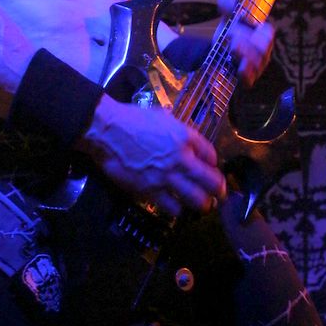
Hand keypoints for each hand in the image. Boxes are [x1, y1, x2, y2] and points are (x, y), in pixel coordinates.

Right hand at [80, 95, 225, 215]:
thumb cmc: (131, 119)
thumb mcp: (161, 117)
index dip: (214, 164)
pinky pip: (172, 208)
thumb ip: (177, 130)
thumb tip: (187, 140)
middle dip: (218, 190)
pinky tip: (175, 206)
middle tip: (218, 194)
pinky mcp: (150, 191)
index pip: (211, 155)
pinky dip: (177, 209)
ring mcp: (166, 177)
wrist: (106, 131)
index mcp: (184, 136)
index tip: (212, 168)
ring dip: (202, 204)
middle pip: (212, 182)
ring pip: (196, 200)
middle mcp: (181, 158)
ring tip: (201, 205)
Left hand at [217, 0, 274, 86]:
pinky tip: (240, 69)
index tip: (240, 17)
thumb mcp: (226, 20)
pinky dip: (246, 74)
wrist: (214, 62)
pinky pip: (251, 79)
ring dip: (244, 53)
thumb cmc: (226, 40)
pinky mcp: (246, 81)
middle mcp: (261, 52)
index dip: (257, 26)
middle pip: (264, 47)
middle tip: (230, 35)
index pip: (267, 31)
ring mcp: (255, 68)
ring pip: (258, 61)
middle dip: (249, 39)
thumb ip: (227, 3)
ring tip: (230, 48)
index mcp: (260, 36)